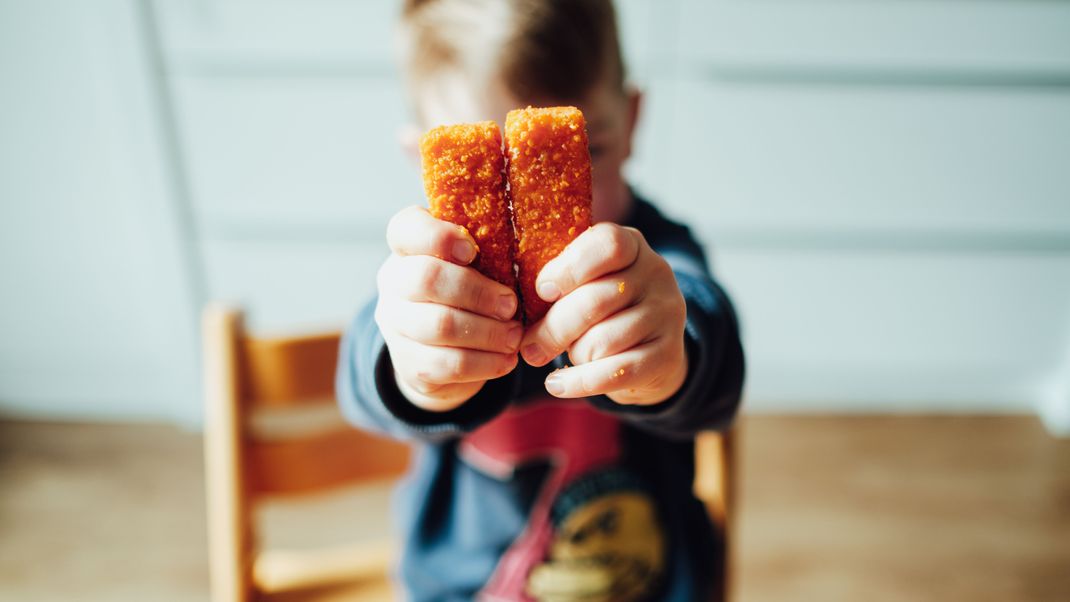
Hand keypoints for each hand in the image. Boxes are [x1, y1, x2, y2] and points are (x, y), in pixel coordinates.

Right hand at [375, 206, 520, 411]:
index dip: (439, 237)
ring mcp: (396, 326)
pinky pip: (448, 364)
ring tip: (514, 335)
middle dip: (478, 292)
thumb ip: (489, 252)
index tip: (472, 250)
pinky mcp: (409, 365)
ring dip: (488, 332)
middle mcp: (393, 283)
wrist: (444, 351)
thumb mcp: (476, 265)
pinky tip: (507, 359)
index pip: (405, 228)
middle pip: (426, 278)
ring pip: (439, 325)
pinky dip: (485, 362)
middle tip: (511, 305)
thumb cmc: (470, 293)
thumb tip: (531, 258)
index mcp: (408, 248)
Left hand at [519, 223, 687, 404]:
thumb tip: (514, 312)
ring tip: (564, 358)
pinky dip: (578, 382)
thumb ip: (559, 286)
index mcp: (632, 245)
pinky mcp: (668, 356)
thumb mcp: (584, 285)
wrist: (650, 351)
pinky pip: (615, 372)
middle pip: (597, 300)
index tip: (542, 291)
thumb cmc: (602, 311)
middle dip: (554, 327)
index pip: (608, 244)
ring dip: (573, 354)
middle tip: (528, 346)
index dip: (569, 268)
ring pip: (604, 340)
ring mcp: (667, 315)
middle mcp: (657, 274)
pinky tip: (558, 384)